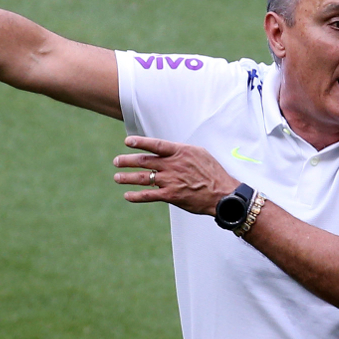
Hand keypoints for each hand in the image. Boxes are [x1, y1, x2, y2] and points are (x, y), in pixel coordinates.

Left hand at [113, 136, 239, 215]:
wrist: (222, 194)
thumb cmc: (212, 172)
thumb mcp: (199, 154)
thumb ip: (181, 151)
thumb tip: (167, 149)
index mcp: (180, 152)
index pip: (155, 144)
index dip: (139, 142)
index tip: (127, 142)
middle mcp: (172, 165)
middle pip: (144, 161)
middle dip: (127, 161)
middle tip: (116, 161)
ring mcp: (170, 180)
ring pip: (143, 178)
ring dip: (127, 177)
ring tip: (117, 177)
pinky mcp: (171, 196)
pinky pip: (149, 195)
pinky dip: (136, 196)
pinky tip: (127, 195)